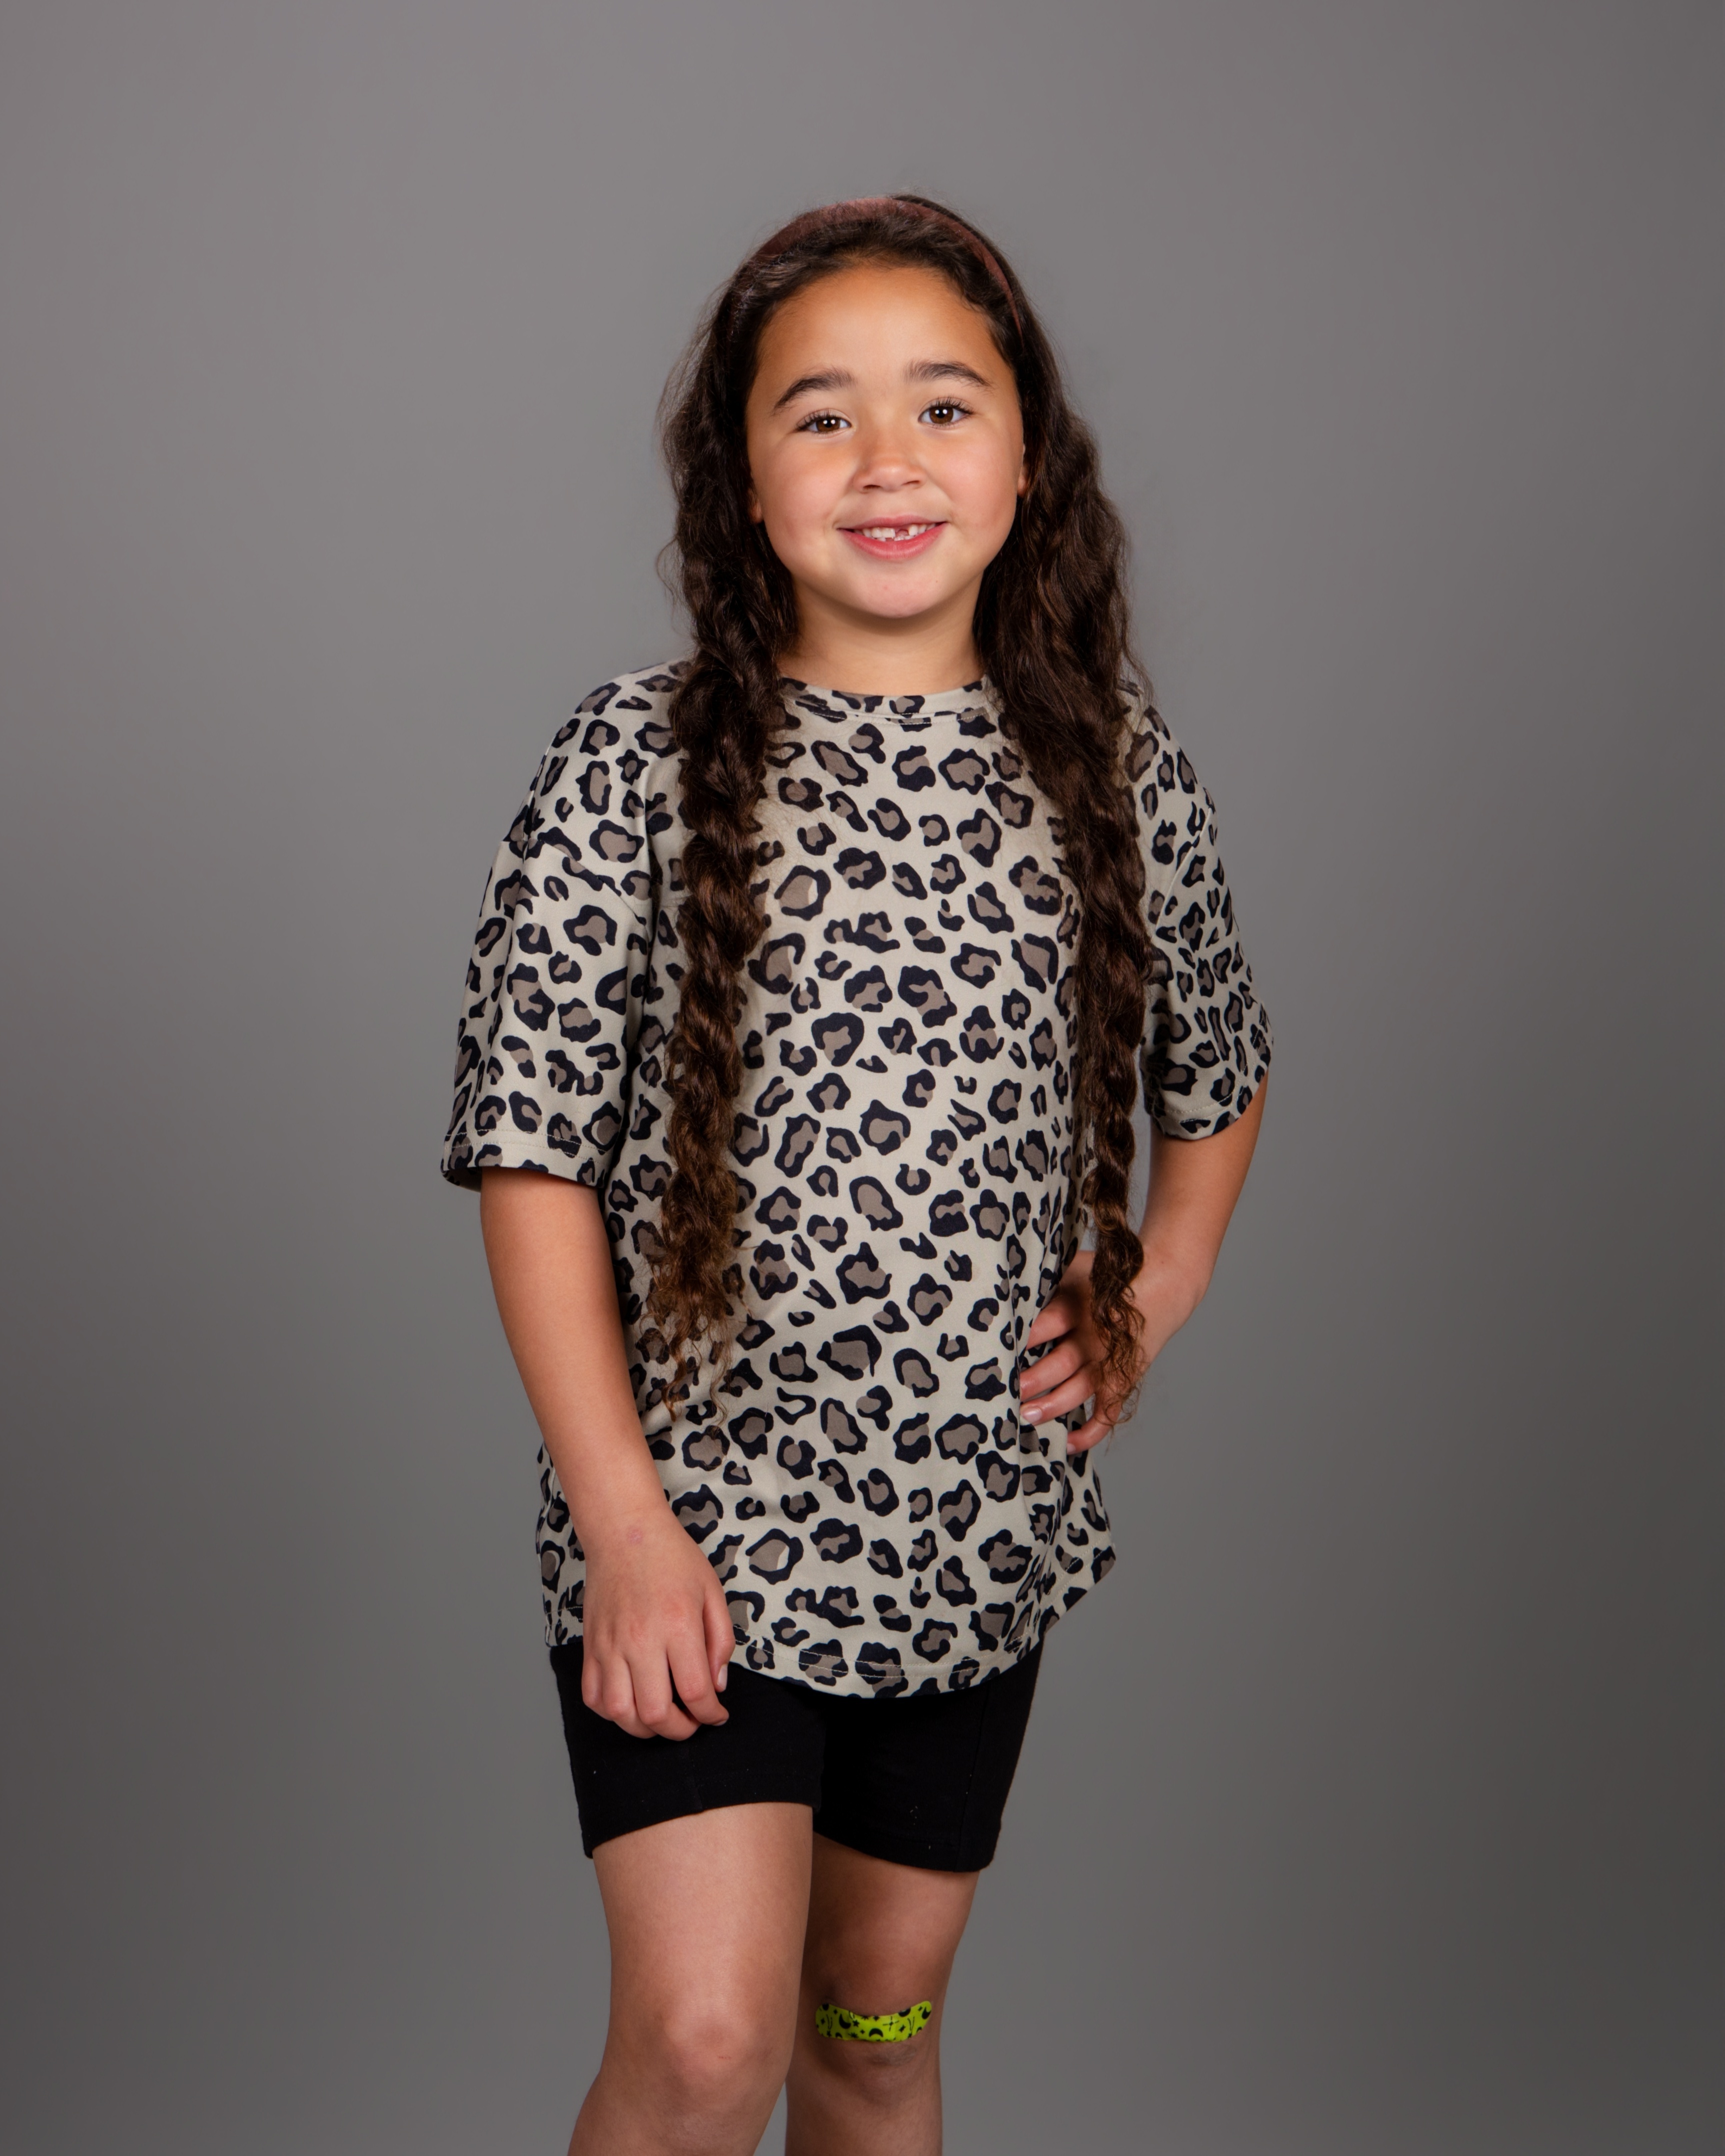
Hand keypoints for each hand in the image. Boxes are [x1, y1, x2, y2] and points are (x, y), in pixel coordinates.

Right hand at [579, 1504, 735, 1740]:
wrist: (624, 1532)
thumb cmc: (672, 1558)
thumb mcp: (712, 1592)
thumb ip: (720, 1641)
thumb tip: (716, 1686)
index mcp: (677, 1625)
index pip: (694, 1691)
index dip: (710, 1714)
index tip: (717, 1715)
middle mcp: (640, 1639)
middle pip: (656, 1713)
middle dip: (680, 1730)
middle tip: (692, 1723)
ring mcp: (610, 1645)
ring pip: (621, 1713)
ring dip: (645, 1729)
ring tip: (662, 1720)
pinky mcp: (590, 1646)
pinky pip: (593, 1697)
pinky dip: (611, 1713)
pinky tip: (630, 1706)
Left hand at [1018, 1245, 1200, 1452]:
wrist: (1164, 1284)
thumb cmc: (1106, 1277)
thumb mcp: (1074, 1268)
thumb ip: (1044, 1282)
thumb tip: (999, 1292)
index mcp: (1078, 1305)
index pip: (1044, 1325)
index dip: (1019, 1340)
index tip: (993, 1351)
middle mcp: (1094, 1336)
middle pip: (1059, 1363)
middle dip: (1031, 1380)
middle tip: (1004, 1392)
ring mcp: (1109, 1361)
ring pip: (1079, 1390)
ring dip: (1052, 1407)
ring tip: (1024, 1416)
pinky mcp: (1122, 1378)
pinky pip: (1107, 1412)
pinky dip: (1091, 1432)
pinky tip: (1068, 1444)